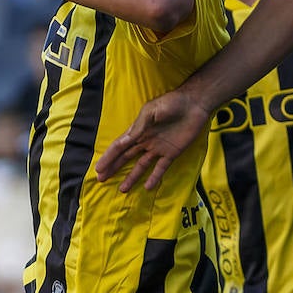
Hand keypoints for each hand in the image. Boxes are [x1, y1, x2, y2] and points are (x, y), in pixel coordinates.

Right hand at [94, 88, 213, 191]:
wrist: (194, 103)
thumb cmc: (172, 102)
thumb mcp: (151, 111)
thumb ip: (138, 127)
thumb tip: (123, 142)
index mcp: (138, 130)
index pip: (119, 146)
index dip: (108, 157)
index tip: (98, 169)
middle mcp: (146, 141)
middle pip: (126, 157)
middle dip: (113, 168)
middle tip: (101, 180)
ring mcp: (158, 148)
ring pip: (141, 166)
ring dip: (132, 177)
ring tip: (122, 189)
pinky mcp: (172, 153)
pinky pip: (161, 168)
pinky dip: (154, 177)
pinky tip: (148, 188)